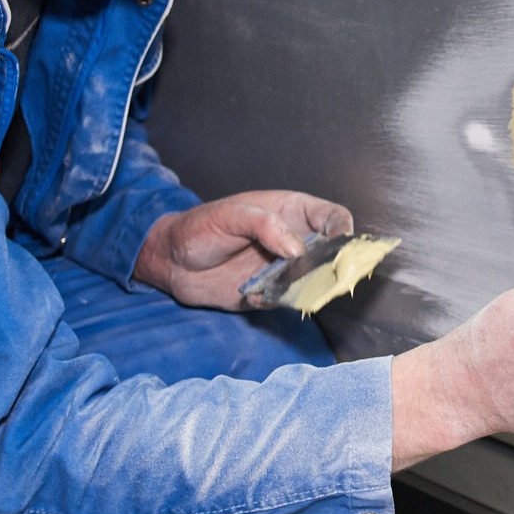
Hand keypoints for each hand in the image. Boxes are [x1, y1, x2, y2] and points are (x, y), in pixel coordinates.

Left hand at [134, 191, 352, 309]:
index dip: (342, 230)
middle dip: (330, 265)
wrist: (171, 261)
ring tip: (275, 285)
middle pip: (332, 253)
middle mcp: (295, 240)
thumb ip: (266, 226)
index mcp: (292, 212)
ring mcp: (285, 268)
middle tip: (311, 273)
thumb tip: (298, 249)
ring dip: (302, 287)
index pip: (333, 217)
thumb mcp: (230, 216)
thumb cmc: (200, 227)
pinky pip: (287, 301)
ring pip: (314, 281)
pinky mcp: (272, 293)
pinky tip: (248, 293)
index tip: (337, 245)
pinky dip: (274, 301)